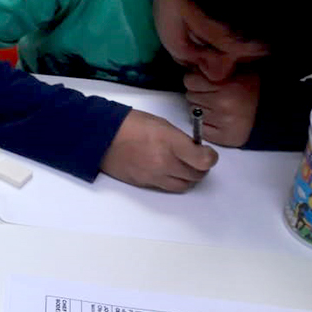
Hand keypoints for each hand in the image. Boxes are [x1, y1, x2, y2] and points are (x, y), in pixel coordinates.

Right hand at [100, 109, 218, 191]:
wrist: (101, 137)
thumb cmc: (129, 124)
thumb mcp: (161, 124)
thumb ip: (179, 139)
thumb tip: (192, 149)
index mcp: (170, 143)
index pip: (203, 160)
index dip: (210, 157)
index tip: (207, 153)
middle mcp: (164, 163)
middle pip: (196, 175)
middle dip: (200, 168)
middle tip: (197, 159)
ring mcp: (154, 176)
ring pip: (183, 186)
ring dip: (188, 178)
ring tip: (182, 167)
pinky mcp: (144, 184)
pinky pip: (166, 187)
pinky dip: (172, 180)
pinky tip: (166, 170)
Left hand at [184, 71, 259, 146]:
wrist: (267, 114)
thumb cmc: (247, 90)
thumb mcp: (235, 72)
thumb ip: (214, 69)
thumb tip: (191, 67)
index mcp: (228, 84)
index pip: (190, 80)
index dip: (197, 81)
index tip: (209, 83)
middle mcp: (225, 103)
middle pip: (190, 95)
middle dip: (199, 94)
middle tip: (215, 95)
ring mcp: (222, 121)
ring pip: (192, 110)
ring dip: (201, 108)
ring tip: (218, 106)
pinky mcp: (221, 137)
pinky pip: (198, 127)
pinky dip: (203, 123)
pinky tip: (217, 119)